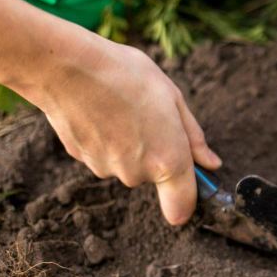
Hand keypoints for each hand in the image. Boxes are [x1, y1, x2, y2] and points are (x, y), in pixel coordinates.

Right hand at [24, 33, 220, 224]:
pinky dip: (106, 137)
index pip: (182, 208)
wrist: (66, 67)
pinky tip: (100, 110)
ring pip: (128, 163)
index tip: (192, 185)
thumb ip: (194, 137)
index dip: (189, 200)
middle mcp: (138, 174)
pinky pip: (104, 154)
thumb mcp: (173, 98)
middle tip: (149, 114)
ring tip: (121, 107)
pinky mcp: (83, 160)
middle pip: (154, 175)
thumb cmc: (126, 75)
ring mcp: (108, 169)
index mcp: (168, 160)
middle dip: (157, 151)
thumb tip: (210, 164)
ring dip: (130, 143)